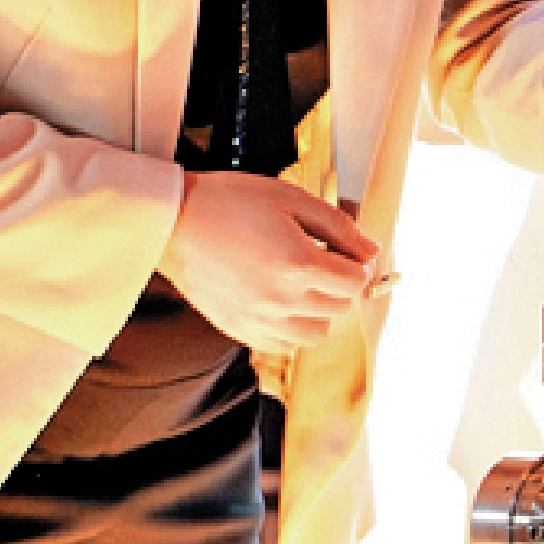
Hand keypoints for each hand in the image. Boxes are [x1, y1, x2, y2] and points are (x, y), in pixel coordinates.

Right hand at [156, 171, 380, 352]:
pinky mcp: (238, 329)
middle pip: (340, 308)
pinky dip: (292, 329)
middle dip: (340, 284)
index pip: (355, 281)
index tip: (347, 252)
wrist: (171, 221)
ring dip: (320, 311)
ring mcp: (259, 320)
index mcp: (298, 263)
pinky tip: (281, 302)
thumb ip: (339, 226)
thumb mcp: (291, 198)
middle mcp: (281, 299)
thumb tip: (371, 252)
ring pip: (316, 334)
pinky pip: (284, 346)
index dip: (357, 264)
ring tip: (302, 285)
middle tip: (323, 261)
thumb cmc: (229, 202)